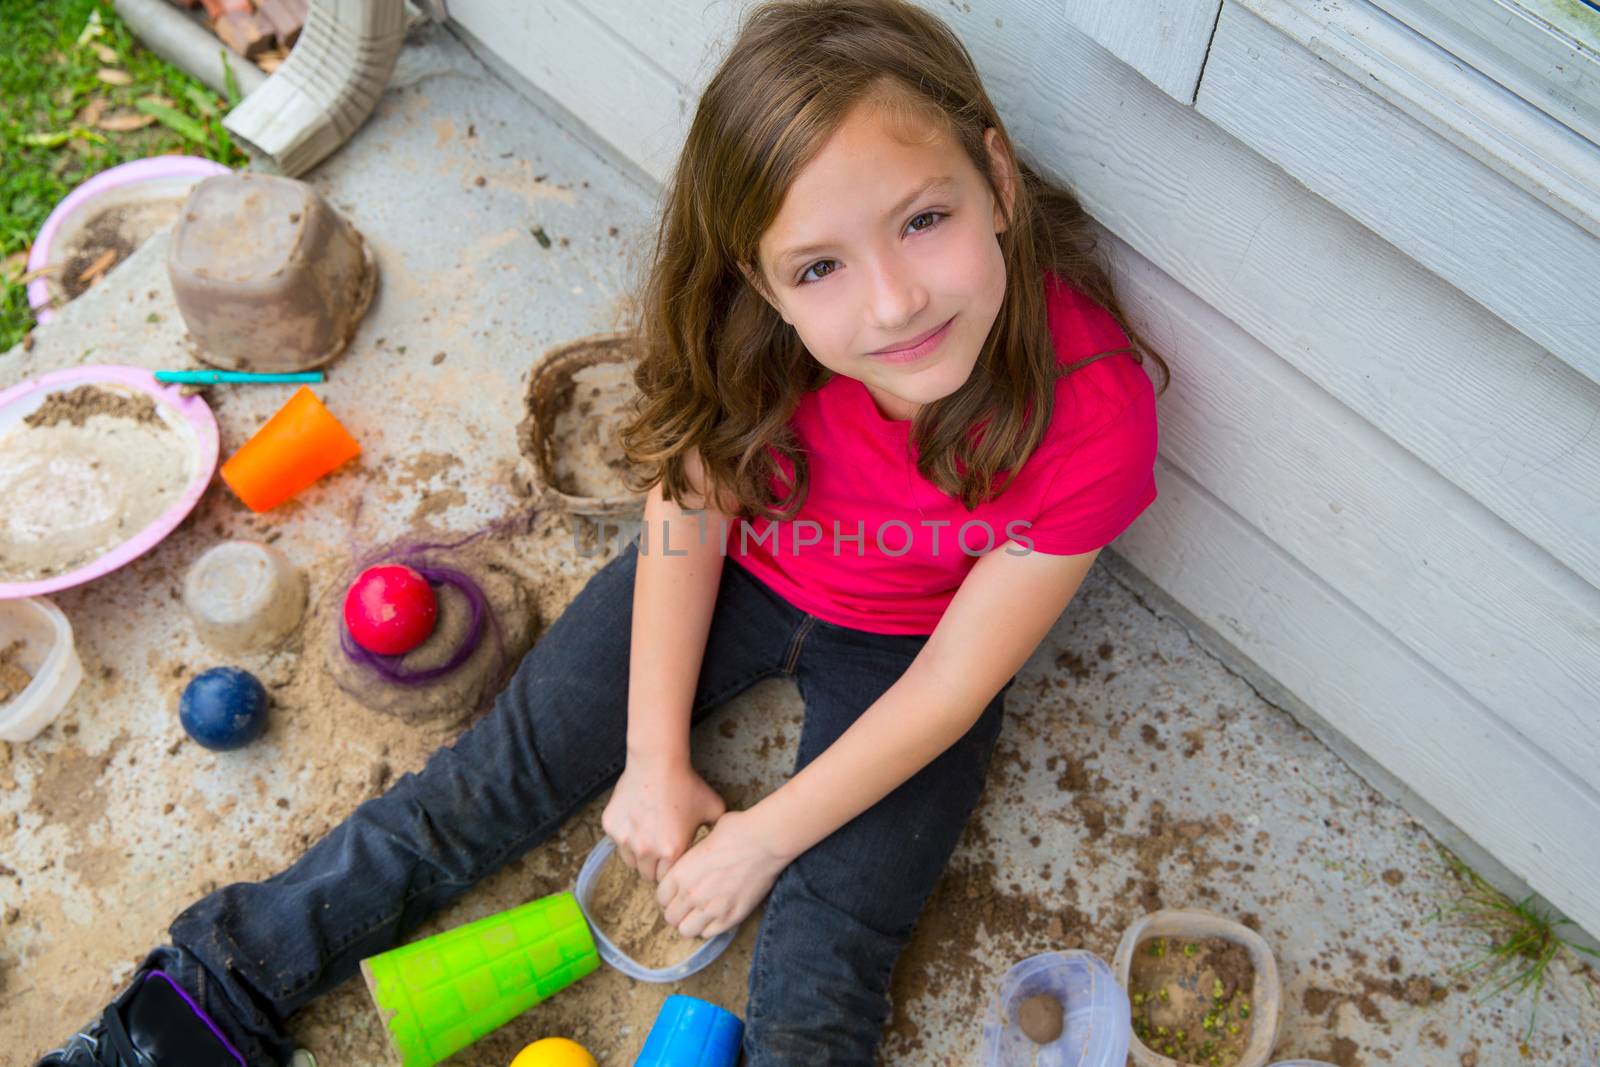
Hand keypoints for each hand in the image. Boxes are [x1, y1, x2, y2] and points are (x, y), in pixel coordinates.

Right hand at [601, 755, 724, 882]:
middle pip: (646, 874)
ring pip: (630, 860)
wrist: (658, 763)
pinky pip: (617, 840)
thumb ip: (715, 831)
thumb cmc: (686, 785)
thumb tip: (720, 845)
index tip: (673, 860)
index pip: (667, 879)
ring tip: (648, 835)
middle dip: (654, 866)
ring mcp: (625, 840)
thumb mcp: (713, 809)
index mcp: (671, 853)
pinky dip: (625, 834)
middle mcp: (646, 851)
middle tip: (660, 849)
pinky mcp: (611, 827)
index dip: (671, 870)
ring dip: (638, 854)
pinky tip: (636, 818)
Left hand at [656, 809, 789, 938]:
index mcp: (680, 873)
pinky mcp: (731, 917)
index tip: (678, 893)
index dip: (669, 896)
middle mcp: (691, 894)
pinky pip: (709, 934)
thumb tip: (694, 861)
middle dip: (678, 911)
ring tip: (701, 913)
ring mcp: (711, 908)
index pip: (661, 898)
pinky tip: (716, 914)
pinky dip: (710, 927)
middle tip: (689, 905)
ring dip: (691, 923)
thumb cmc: (736, 831)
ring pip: (687, 931)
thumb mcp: (704, 839)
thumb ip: (692, 858)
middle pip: (671, 917)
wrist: (765, 841)